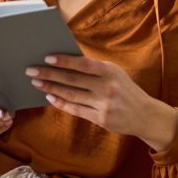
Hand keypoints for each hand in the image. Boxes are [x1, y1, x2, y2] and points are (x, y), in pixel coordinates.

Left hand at [26, 54, 177, 151]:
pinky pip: (76, 109)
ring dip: (51, 88)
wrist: (145, 115)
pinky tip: (50, 97)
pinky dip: (61, 103)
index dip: (64, 61)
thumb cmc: (125, 90)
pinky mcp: (101, 119)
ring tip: (36, 83)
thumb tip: (65, 61)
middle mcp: (107, 87)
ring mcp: (103, 104)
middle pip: (72, 80)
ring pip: (71, 95)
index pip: (82, 64)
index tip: (47, 58)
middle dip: (49, 74)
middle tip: (31, 71)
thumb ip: (94, 68)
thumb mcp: (115, 74)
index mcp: (109, 71)